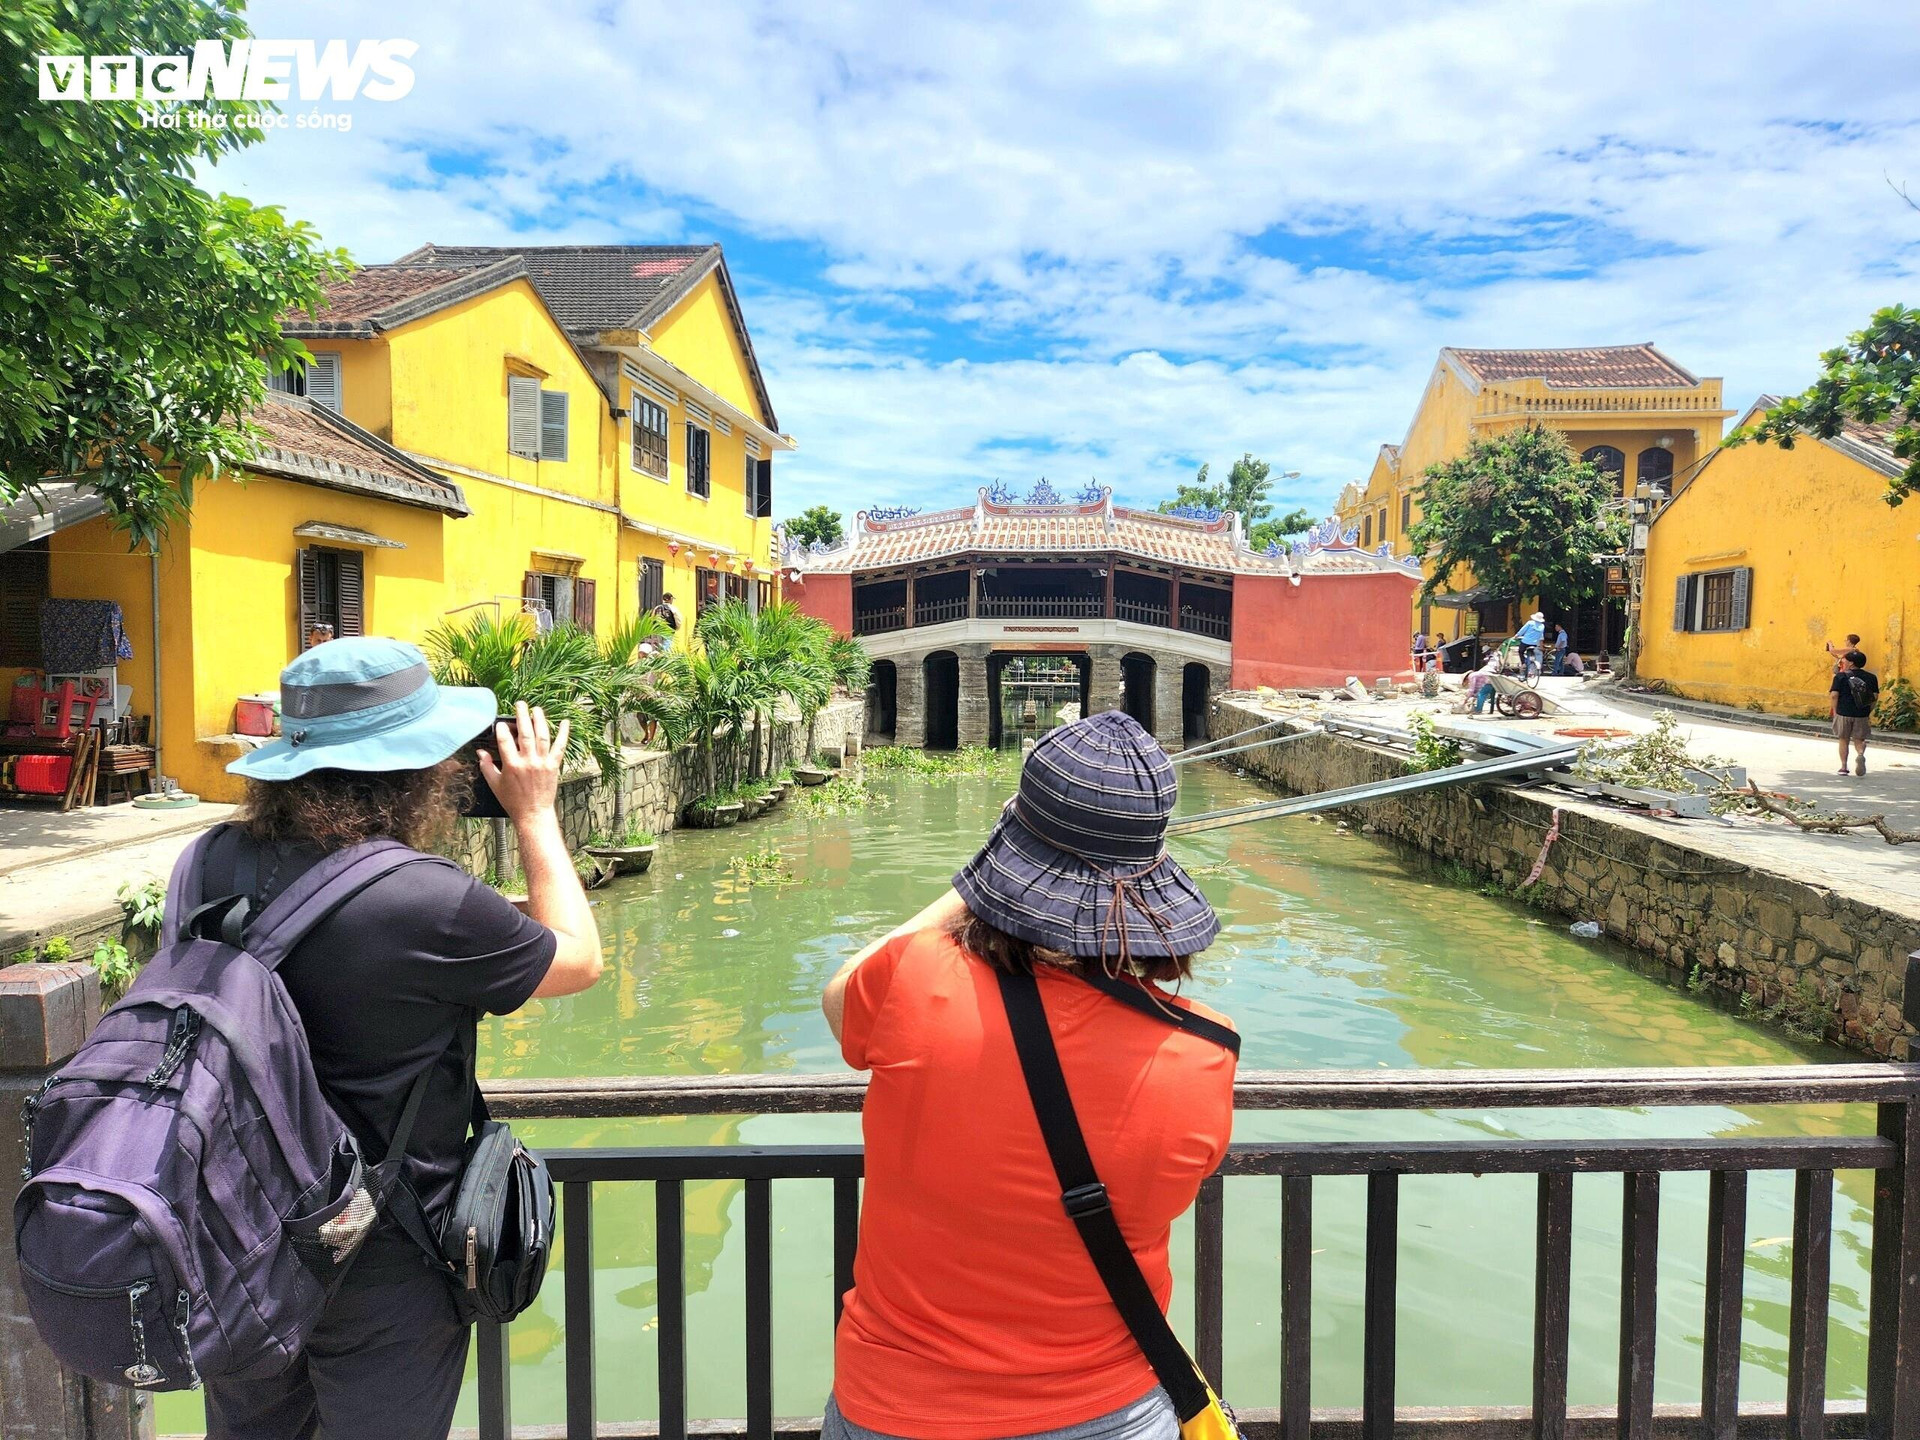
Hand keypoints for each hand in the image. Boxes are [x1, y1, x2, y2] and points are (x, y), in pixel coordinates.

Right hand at [477, 702, 569, 823]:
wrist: (533, 813)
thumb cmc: (513, 800)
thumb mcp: (494, 784)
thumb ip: (486, 766)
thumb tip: (480, 752)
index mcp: (511, 765)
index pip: (505, 741)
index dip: (502, 729)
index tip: (500, 723)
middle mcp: (528, 762)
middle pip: (525, 733)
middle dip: (521, 716)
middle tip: (520, 704)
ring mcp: (542, 763)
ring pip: (542, 736)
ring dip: (540, 720)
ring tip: (536, 709)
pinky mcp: (554, 766)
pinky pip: (560, 747)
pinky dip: (564, 734)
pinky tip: (565, 723)